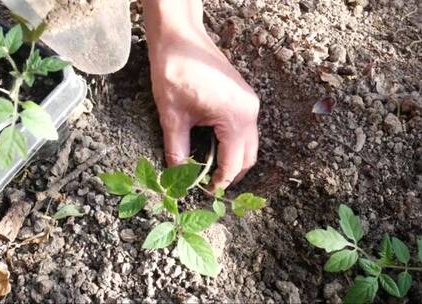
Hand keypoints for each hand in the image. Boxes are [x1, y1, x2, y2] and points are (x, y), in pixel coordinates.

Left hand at [144, 0, 259, 189]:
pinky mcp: (243, 96)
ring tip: (208, 166)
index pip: (234, 163)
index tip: (206, 192)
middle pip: (249, 155)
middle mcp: (249, 110)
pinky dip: (232, 141)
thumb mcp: (171, 116)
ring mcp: (249, 101)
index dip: (220, 182)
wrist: (179, 37)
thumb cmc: (175, 71)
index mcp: (235, 117)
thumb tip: (178, 175)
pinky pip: (244, 127)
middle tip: (209, 183)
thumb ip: (177, 150)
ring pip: (249, 142)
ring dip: (232, 157)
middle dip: (231, 173)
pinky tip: (212, 144)